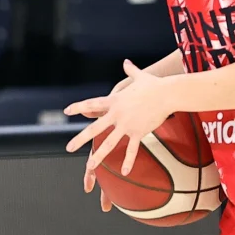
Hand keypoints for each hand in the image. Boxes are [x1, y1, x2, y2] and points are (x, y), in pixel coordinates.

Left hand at [64, 59, 175, 176]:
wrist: (168, 93)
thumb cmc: (154, 84)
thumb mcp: (139, 76)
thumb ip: (130, 71)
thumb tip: (126, 62)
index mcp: (114, 101)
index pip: (91, 104)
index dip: (78, 107)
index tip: (66, 111)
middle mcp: (117, 114)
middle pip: (95, 128)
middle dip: (80, 139)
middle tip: (68, 148)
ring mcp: (127, 125)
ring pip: (110, 143)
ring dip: (99, 155)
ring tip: (90, 166)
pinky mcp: (139, 132)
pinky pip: (132, 149)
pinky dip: (128, 160)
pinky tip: (124, 172)